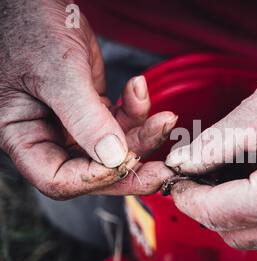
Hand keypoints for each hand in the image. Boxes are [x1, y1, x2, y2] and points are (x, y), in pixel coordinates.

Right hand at [0, 0, 174, 198]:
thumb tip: (114, 160)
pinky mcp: (94, 109)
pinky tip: (139, 87)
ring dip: (143, 135)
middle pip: (93, 170)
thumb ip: (83, 117)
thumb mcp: (56, 72)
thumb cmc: (29, 28)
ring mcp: (73, 124)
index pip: (58, 179)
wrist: (36, 2)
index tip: (125, 160)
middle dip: (131, 168)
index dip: (93, 178)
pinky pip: (122, 121)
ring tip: (165, 118)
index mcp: (23, 136)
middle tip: (162, 170)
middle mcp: (48, 136)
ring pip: (115, 147)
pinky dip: (137, 109)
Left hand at [165, 0, 256, 248]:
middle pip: (236, 233)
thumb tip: (179, 166)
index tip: (174, 180)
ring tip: (222, 177)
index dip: (187, 197)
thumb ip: (208, 149)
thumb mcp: (253, 116)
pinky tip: (252, 182)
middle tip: (194, 177)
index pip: (216, 213)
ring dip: (233, 213)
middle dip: (207, 208)